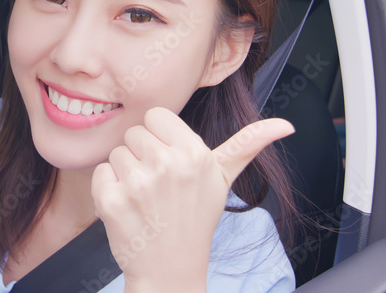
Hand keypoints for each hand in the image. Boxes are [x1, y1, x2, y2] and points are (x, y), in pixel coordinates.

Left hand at [91, 107, 293, 291]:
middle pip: (134, 133)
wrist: (171, 269)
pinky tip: (127, 207)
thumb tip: (286, 125)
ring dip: (124, 174)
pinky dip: (107, 189)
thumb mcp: (223, 180)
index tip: (169, 162)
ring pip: (116, 153)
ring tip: (144, 199)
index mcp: (195, 153)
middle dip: (142, 156)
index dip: (159, 138)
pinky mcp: (112, 200)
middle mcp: (168, 164)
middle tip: (158, 186)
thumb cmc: (195, 219)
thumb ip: (248, 144)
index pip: (156, 116)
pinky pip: (99, 173)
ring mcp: (138, 184)